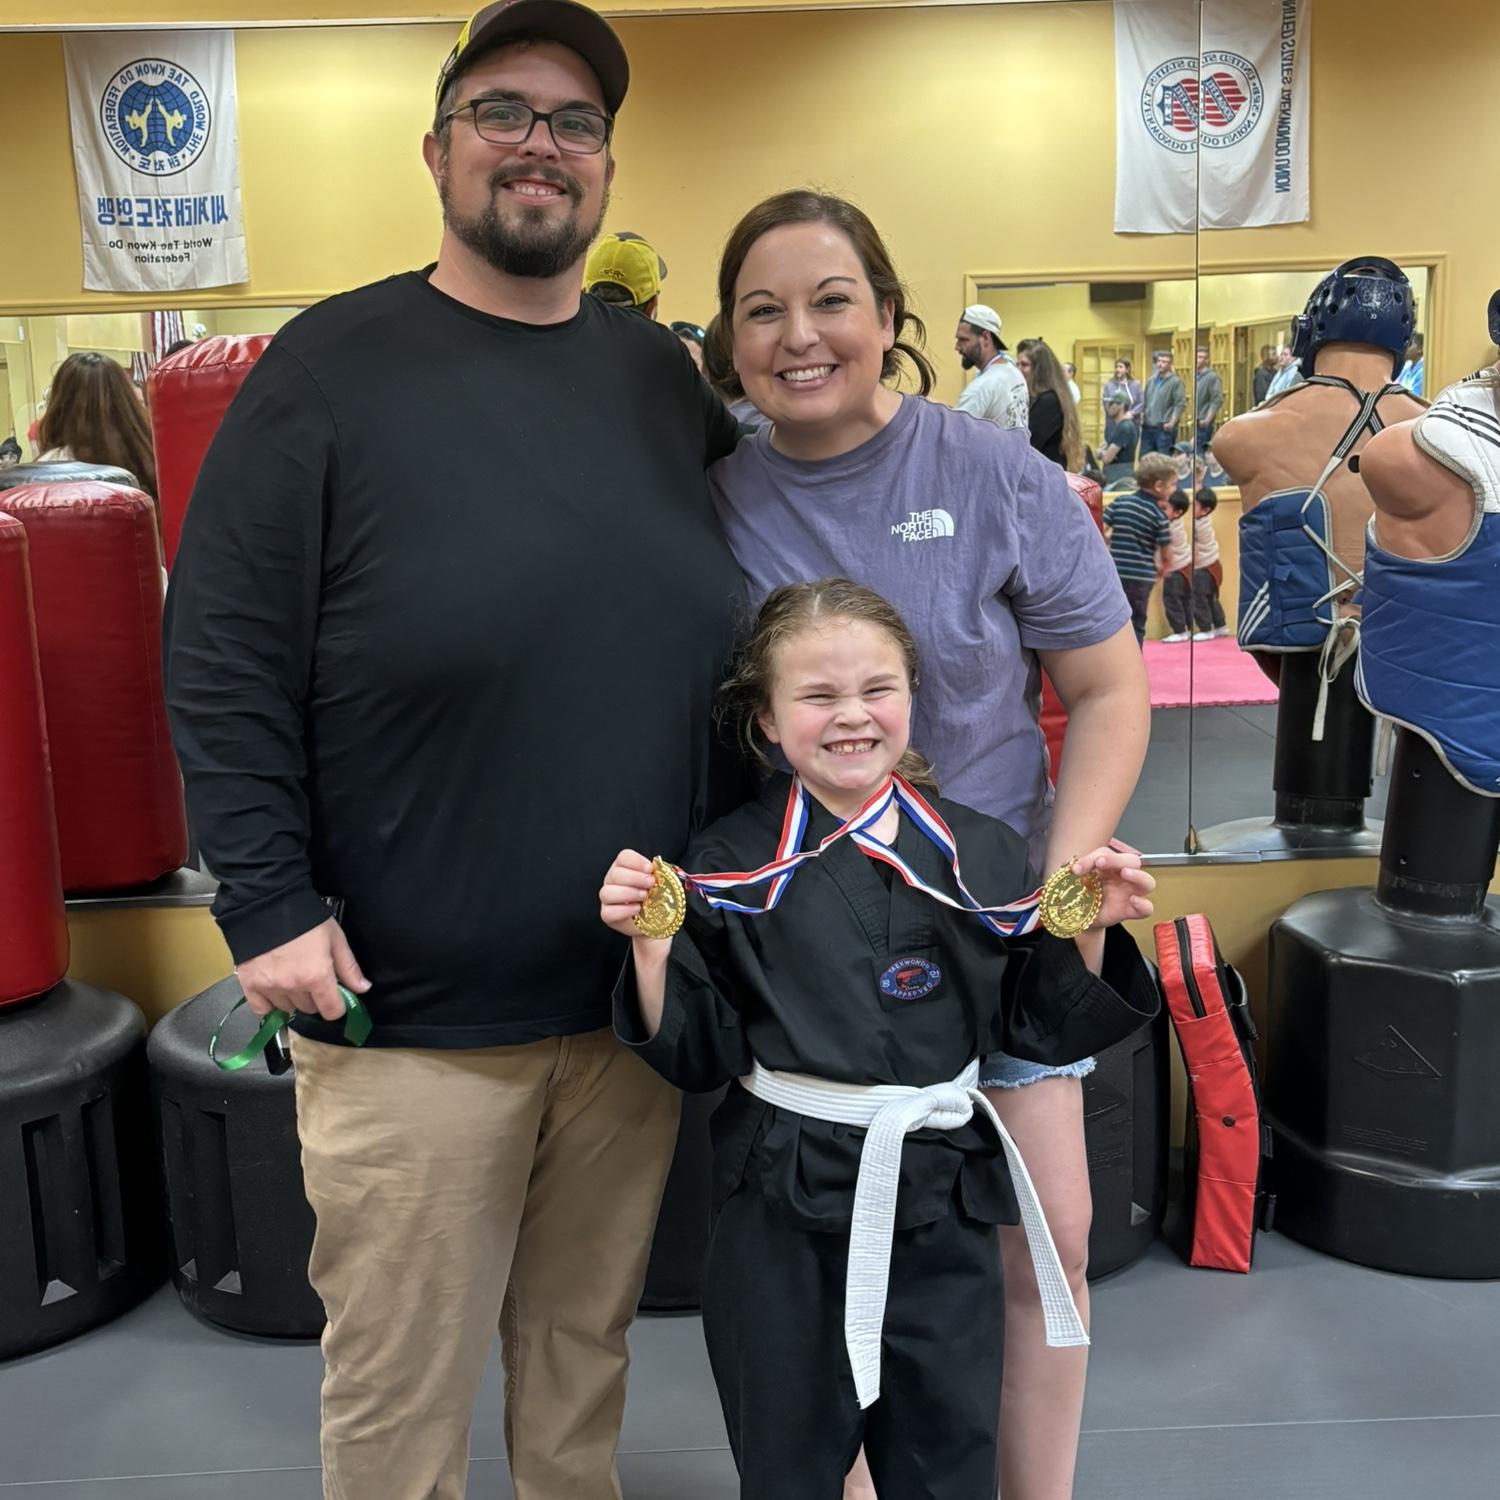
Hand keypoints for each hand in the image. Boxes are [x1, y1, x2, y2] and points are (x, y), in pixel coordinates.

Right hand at [235, 917, 369, 1021]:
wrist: (268, 905)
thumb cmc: (306, 920)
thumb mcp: (335, 939)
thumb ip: (349, 967)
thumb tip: (363, 989)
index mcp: (317, 976)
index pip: (332, 1011)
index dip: (338, 1006)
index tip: (336, 996)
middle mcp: (293, 986)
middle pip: (310, 1009)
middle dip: (316, 997)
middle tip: (313, 978)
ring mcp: (269, 987)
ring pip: (287, 1009)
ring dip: (293, 999)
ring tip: (292, 978)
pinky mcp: (249, 985)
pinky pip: (261, 1009)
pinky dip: (269, 1004)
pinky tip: (275, 990)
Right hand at [599, 849, 666, 941]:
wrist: (653, 921)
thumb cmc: (654, 898)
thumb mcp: (659, 883)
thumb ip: (659, 874)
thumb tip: (660, 869)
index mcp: (624, 867)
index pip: (624, 857)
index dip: (636, 861)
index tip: (650, 868)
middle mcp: (612, 880)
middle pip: (616, 873)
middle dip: (635, 877)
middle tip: (651, 883)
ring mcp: (607, 898)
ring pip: (608, 892)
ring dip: (628, 893)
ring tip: (644, 896)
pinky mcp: (607, 915)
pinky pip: (609, 912)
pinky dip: (624, 910)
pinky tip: (637, 909)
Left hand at [1072, 839, 1154, 927]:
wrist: (1079, 918)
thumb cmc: (1082, 894)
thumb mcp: (1075, 880)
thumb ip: (1075, 871)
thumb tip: (1072, 867)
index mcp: (1109, 866)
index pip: (1107, 854)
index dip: (1092, 858)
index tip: (1077, 869)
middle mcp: (1122, 877)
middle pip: (1132, 861)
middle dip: (1117, 859)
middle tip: (1100, 862)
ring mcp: (1130, 893)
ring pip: (1147, 881)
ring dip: (1137, 875)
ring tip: (1125, 873)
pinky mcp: (1130, 911)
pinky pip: (1147, 908)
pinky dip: (1144, 904)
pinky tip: (1134, 900)